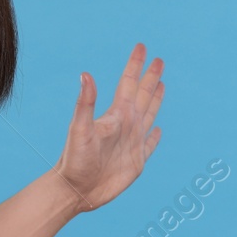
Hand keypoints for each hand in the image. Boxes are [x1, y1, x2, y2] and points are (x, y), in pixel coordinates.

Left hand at [55, 42, 163, 212]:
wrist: (76, 189)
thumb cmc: (75, 159)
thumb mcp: (79, 129)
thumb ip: (85, 103)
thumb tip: (85, 75)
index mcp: (115, 115)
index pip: (128, 84)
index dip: (135, 65)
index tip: (142, 47)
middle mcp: (126, 125)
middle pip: (142, 95)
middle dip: (150, 77)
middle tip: (159, 59)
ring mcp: (132, 142)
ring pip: (149, 114)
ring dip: (155, 99)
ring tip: (161, 84)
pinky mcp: (136, 161)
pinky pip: (150, 145)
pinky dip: (155, 137)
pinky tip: (158, 130)